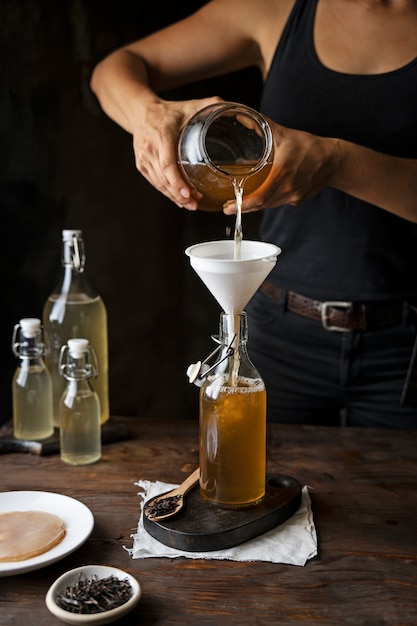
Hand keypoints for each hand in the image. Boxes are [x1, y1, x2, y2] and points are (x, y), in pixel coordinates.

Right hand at [131, 96, 223, 209]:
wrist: (141, 112)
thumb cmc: (169, 111)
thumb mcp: (189, 106)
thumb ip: (212, 105)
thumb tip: (235, 108)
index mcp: (162, 134)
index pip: (167, 163)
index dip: (177, 181)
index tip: (188, 192)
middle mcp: (150, 148)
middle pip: (164, 178)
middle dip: (180, 194)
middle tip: (195, 204)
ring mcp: (144, 158)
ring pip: (159, 183)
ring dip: (174, 196)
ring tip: (190, 205)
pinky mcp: (141, 165)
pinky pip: (155, 182)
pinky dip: (167, 192)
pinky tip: (179, 199)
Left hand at [223, 122, 337, 213]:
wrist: (334, 161)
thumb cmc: (310, 147)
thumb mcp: (284, 134)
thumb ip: (262, 125)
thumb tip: (240, 114)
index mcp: (282, 173)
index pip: (259, 196)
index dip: (242, 204)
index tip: (228, 206)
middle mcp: (287, 188)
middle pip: (261, 204)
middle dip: (242, 208)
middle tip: (227, 207)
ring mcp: (293, 196)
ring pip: (268, 205)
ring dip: (252, 206)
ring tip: (238, 203)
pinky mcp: (296, 200)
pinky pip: (276, 203)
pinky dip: (265, 202)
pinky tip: (257, 198)